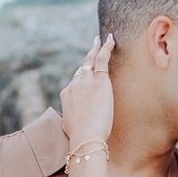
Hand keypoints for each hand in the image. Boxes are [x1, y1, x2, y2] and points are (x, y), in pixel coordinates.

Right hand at [60, 34, 114, 151]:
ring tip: (101, 40)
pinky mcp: (99, 80)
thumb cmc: (80, 137)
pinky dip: (106, 48)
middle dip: (88, 58)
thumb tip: (72, 123)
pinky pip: (102, 59)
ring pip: (91, 60)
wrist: (85, 137)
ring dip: (96, 48)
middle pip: (82, 68)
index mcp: (67, 95)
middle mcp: (74, 84)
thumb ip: (73, 118)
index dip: (82, 78)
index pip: (75, 83)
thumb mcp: (70, 125)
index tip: (86, 73)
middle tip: (93, 46)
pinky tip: (110, 39)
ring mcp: (86, 81)